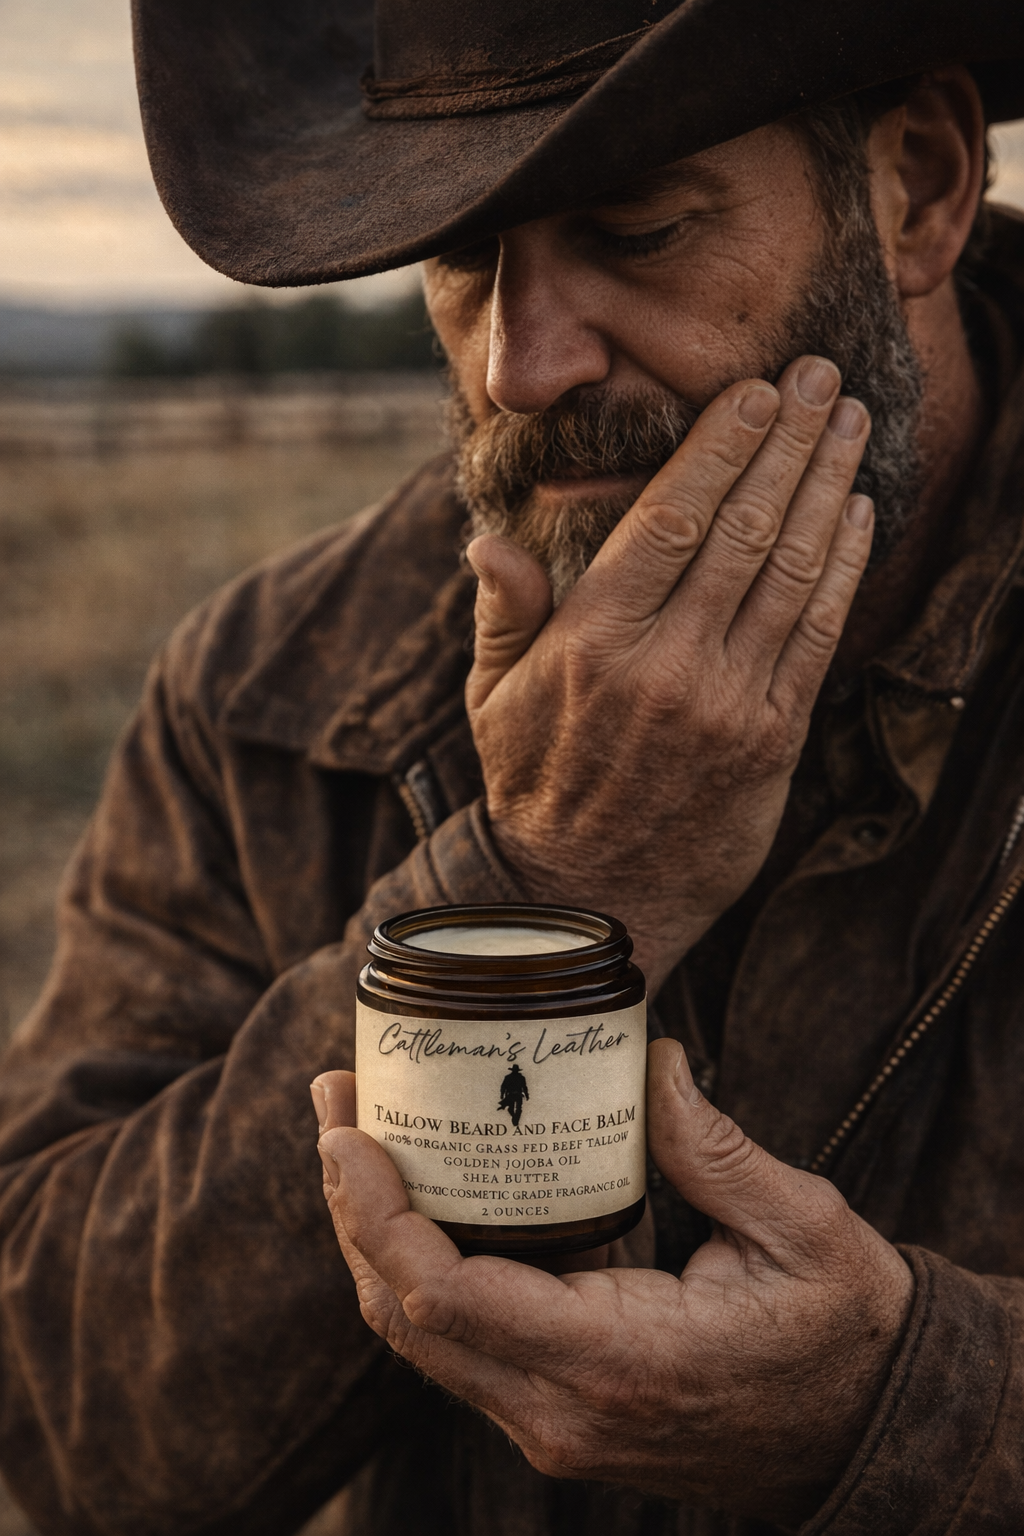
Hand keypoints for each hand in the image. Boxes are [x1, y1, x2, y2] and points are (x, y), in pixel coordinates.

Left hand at [313, 1043, 911, 1527]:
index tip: (346, 1130)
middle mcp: (563, 1410)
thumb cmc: (842, 1331)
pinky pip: (460, 1345)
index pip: (445, 1299)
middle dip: (351, 1207)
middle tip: (336, 1103)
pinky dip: (419, 1269)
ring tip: (356, 1135)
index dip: (376, 1214)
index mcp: (617, 1361)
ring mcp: (554, 1424)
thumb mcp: (799, 1227)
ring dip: (372, 1236)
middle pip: (405, 1317)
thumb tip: (649, 1058)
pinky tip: (419, 1194)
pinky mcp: (558, 1412)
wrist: (870, 1438)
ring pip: (420, 1337)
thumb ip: (711, 1146)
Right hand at [465, 357, 872, 989]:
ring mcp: (726, 703)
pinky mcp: (772, 739)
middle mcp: (666, 665)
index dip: (720, 446)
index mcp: (594, 642)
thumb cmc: (537, 783)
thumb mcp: (493, 698)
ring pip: (791, 572)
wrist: (591, 897)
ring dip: (827, 488)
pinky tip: (858, 514)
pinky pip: (818, 636)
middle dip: (787, 443)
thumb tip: (488, 539)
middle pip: (744, 529)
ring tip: (847, 426)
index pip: (671, 518)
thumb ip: (505, 613)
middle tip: (817, 379)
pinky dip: (844, 568)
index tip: (754, 391)